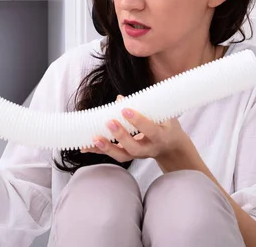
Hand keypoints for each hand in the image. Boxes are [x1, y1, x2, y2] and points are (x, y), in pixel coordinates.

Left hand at [81, 95, 203, 172]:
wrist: (170, 147)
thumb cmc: (166, 126)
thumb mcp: (163, 114)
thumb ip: (144, 107)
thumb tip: (119, 99)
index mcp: (160, 136)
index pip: (150, 130)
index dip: (138, 121)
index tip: (125, 109)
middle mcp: (149, 148)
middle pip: (134, 147)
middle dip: (120, 136)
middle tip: (109, 123)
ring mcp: (137, 155)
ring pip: (122, 156)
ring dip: (107, 148)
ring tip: (94, 139)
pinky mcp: (127, 155)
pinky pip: (112, 154)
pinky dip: (98, 150)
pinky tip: (85, 147)